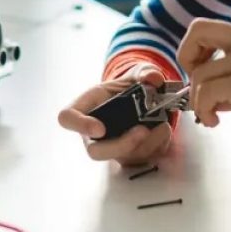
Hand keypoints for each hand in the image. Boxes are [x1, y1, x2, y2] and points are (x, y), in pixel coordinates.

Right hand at [57, 63, 172, 165]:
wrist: (143, 99)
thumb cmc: (128, 88)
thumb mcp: (136, 73)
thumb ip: (144, 73)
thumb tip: (153, 78)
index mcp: (86, 107)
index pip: (67, 118)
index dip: (79, 125)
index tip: (99, 129)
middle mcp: (94, 133)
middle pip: (95, 151)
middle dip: (120, 145)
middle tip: (141, 131)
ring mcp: (112, 147)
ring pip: (123, 157)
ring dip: (146, 144)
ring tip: (162, 125)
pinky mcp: (130, 156)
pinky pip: (142, 159)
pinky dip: (156, 146)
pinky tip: (163, 130)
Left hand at [179, 19, 230, 131]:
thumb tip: (213, 94)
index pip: (210, 27)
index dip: (196, 48)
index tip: (200, 70)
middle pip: (197, 31)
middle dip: (185, 58)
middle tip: (195, 84)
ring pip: (199, 74)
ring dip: (198, 99)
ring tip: (211, 114)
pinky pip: (206, 93)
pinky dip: (203, 109)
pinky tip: (214, 120)